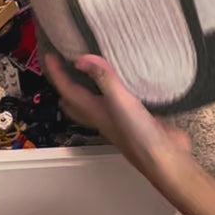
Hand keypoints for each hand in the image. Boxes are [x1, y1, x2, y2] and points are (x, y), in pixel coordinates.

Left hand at [43, 51, 193, 191]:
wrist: (164, 158)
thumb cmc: (139, 133)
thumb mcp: (120, 101)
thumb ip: (103, 78)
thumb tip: (80, 59)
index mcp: (95, 112)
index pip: (69, 91)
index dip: (58, 74)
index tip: (49, 56)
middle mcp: (103, 117)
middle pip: (76, 104)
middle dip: (66, 88)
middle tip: (62, 70)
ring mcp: (119, 120)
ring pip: (94, 105)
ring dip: (86, 92)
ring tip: (85, 75)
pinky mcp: (135, 119)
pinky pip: (116, 103)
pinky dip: (111, 93)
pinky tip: (120, 85)